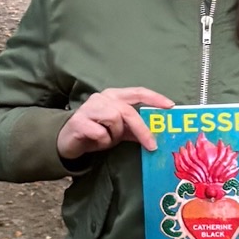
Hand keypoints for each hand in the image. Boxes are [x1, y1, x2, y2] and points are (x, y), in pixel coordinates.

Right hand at [57, 86, 175, 162]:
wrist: (67, 141)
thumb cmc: (95, 132)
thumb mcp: (119, 130)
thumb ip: (136, 128)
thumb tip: (158, 132)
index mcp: (114, 96)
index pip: (138, 92)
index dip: (155, 98)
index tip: (170, 106)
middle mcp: (102, 98)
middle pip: (128, 110)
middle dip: (142, 129)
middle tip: (152, 146)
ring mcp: (89, 108)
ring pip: (114, 120)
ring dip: (115, 135)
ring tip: (107, 139)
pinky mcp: (79, 121)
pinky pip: (100, 133)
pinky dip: (102, 142)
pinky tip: (95, 142)